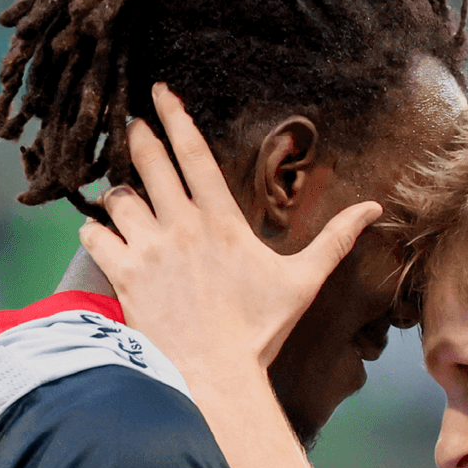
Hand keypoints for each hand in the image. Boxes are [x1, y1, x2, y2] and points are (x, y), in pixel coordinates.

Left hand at [79, 84, 383, 378]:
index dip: (174, 116)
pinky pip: (94, 235)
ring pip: (118, 197)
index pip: (193, 152)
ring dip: (118, 193)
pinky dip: (94, 231)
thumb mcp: (303, 281)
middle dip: (139, 137)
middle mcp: (181, 225)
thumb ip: (334, 240)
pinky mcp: (124, 275)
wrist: (215, 375)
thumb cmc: (259, 331)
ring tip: (123, 197)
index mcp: (221, 220)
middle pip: (149, 161)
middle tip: (134, 125)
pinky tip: (100, 233)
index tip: (159, 91)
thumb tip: (373, 209)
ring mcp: (149, 249)